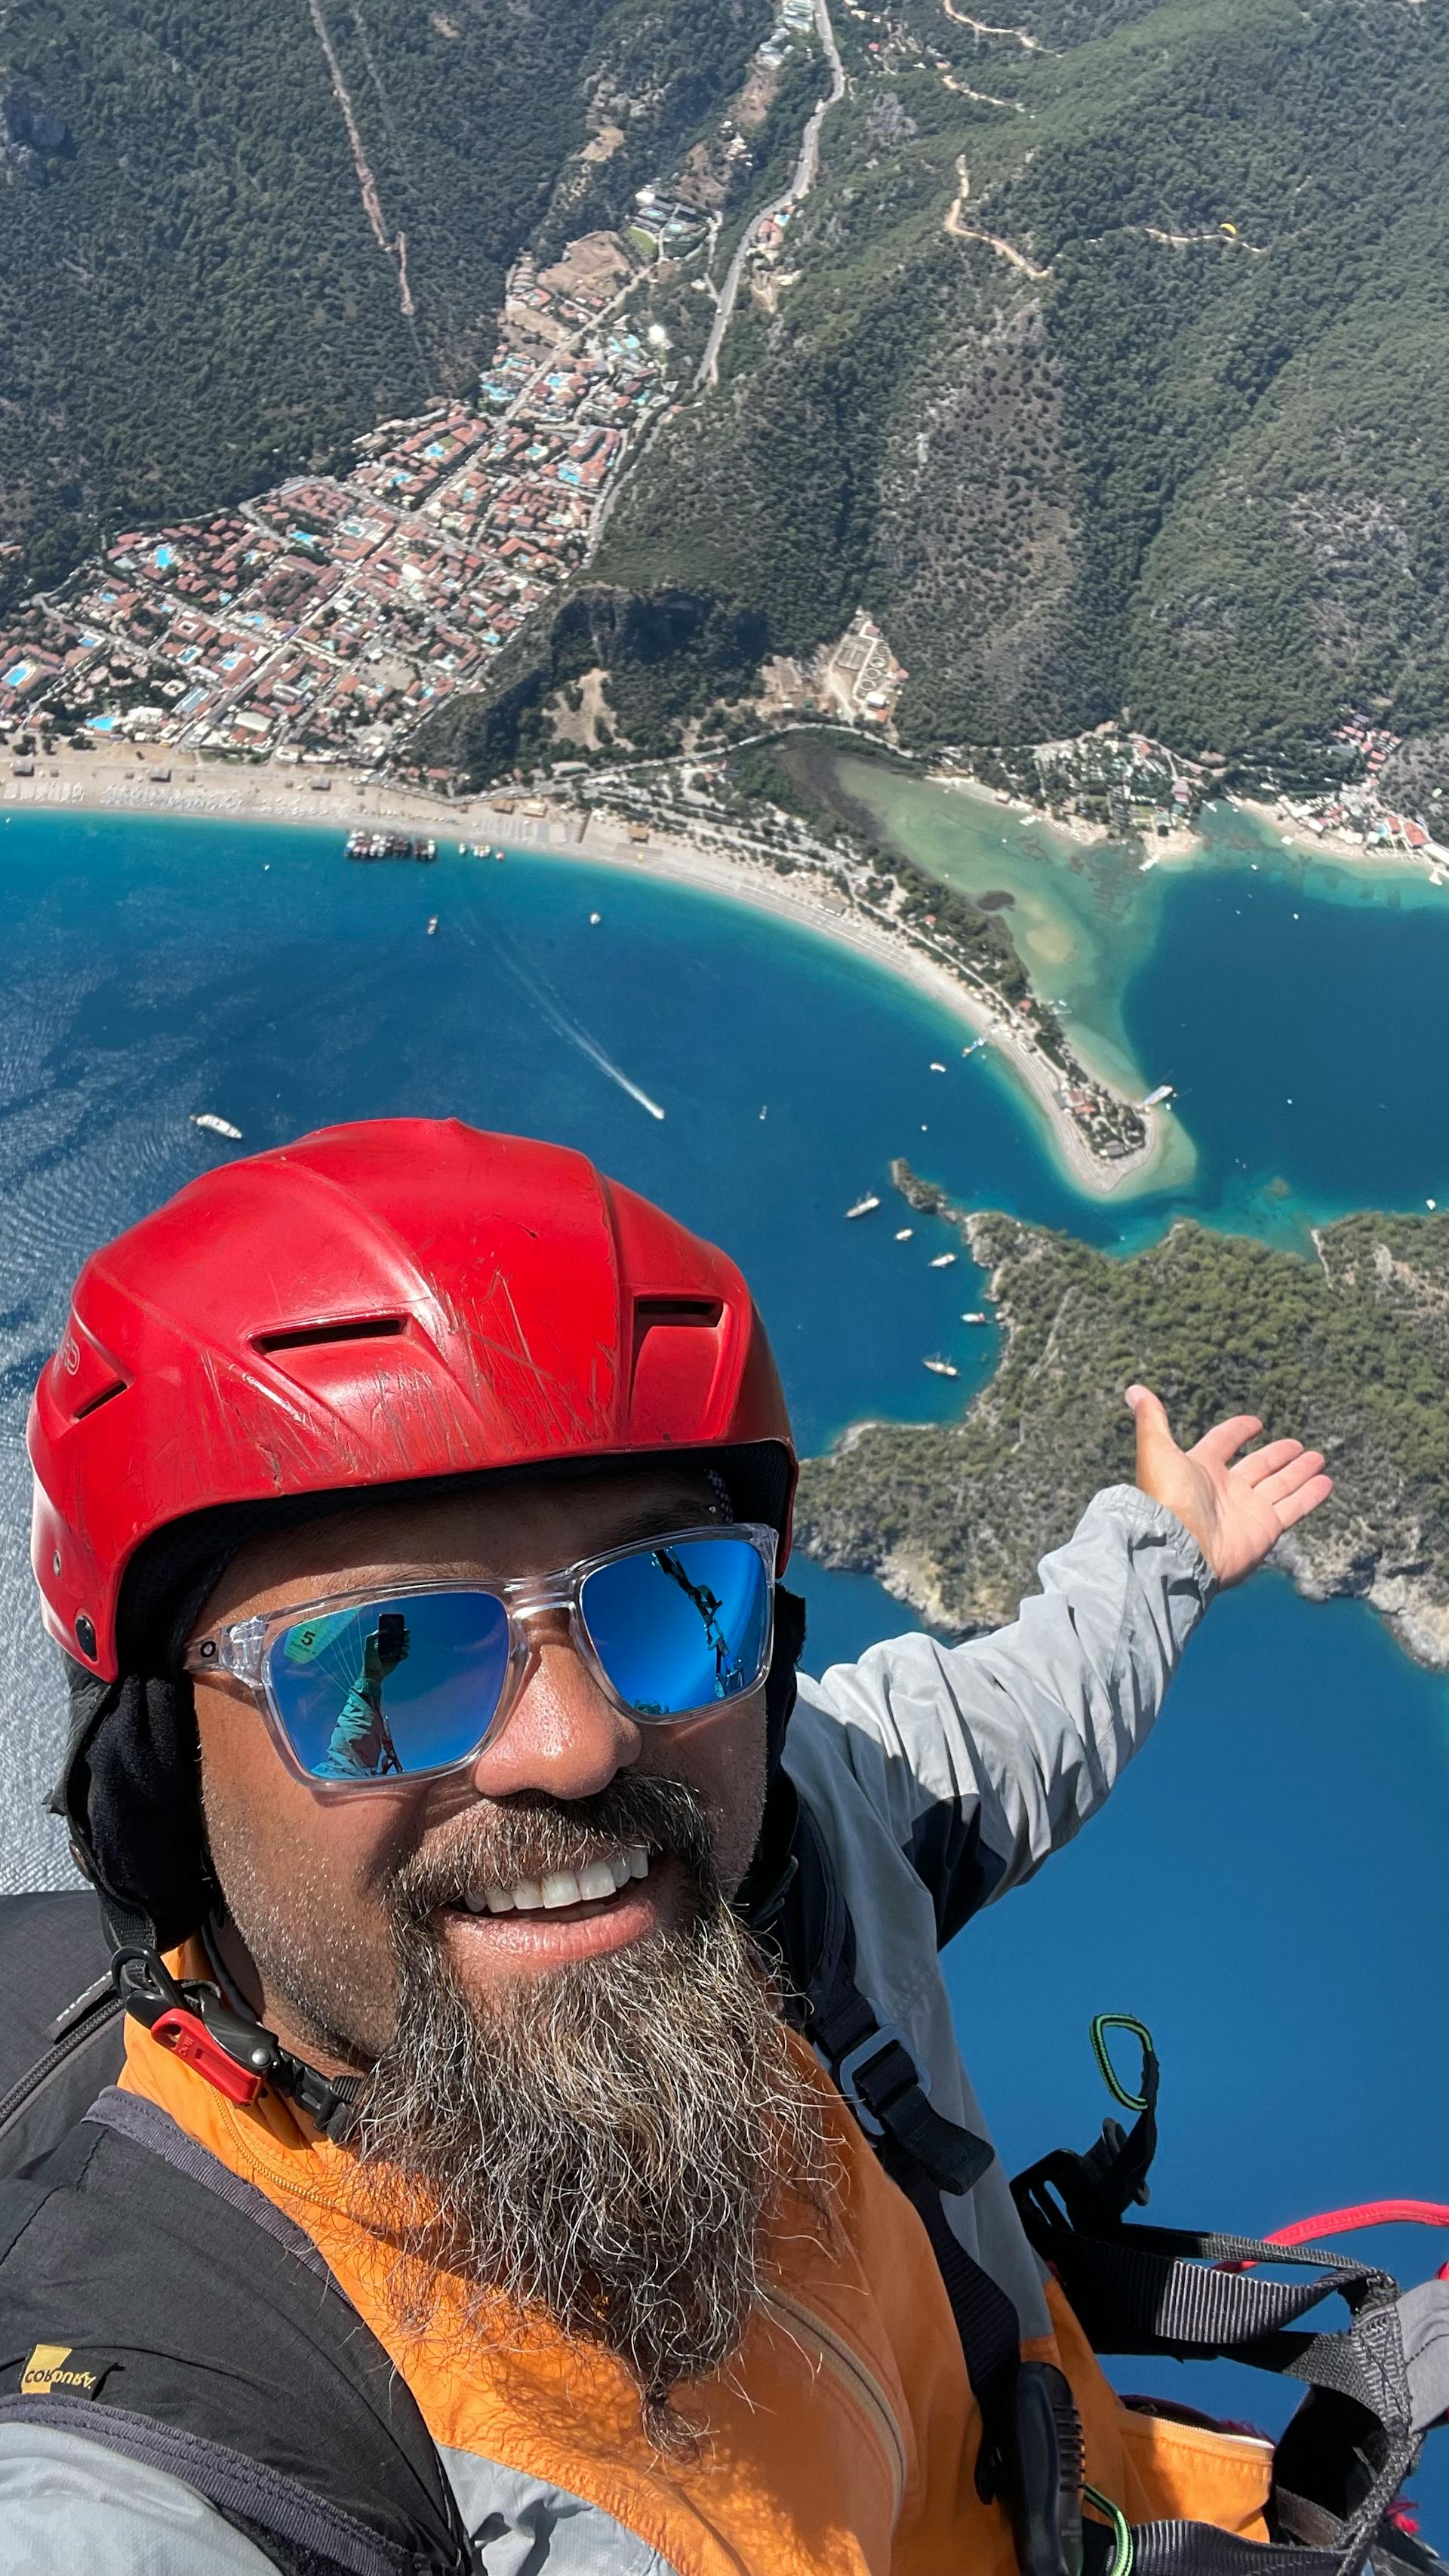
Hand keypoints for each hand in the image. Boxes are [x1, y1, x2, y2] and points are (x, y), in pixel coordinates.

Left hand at [363, 1622, 408, 1683]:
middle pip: (400, 1639)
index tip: (404, 1629)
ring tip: (402, 1648)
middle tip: (405, 1638)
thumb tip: (381, 1630)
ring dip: (406, 1646)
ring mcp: (394, 1653)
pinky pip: (404, 1655)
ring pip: (404, 1646)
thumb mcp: (368, 1647)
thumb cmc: (369, 1660)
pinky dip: (405, 1654)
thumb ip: (371, 1637)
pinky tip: (401, 1655)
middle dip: (405, 1637)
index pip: (393, 1634)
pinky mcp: (397, 1660)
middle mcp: (389, 1647)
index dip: (399, 1631)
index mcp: (383, 1642)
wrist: (373, 1673)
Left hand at [1126, 1385, 1331, 1587]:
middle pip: (1258, 1466)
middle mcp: (1225, 1489)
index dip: (1238, 1431)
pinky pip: (1294, 1507)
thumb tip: (1133, 1389)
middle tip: (1298, 1445)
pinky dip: (1310, 1495)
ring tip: (1318, 1458)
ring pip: (1279, 1484)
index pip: (1223, 1443)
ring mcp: (1247, 1509)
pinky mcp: (1266, 1527)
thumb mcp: (1156, 1449)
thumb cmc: (1166, 1498)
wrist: (1179, 1547)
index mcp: (1200, 1468)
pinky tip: (1326, 1482)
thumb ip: (1152, 1418)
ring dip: (1299, 1471)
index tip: (1255, 1423)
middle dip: (1278, 1455)